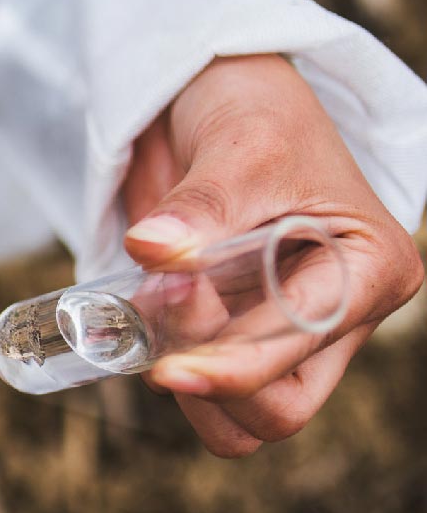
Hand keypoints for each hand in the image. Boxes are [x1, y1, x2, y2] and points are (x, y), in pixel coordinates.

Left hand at [121, 55, 422, 457]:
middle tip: (160, 304)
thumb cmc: (254, 112)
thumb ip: (202, 204)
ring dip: (182, 381)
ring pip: (237, 417)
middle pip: (277, 411)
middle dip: (209, 379)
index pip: (302, 361)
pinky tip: (143, 310)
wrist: (219, 94)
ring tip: (152, 299)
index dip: (232, 372)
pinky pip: (201, 387)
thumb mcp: (240, 145)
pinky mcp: (233, 332)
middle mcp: (337, 316)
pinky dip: (164, 364)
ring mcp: (283, 331)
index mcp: (369, 273)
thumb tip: (153, 249)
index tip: (167, 365)